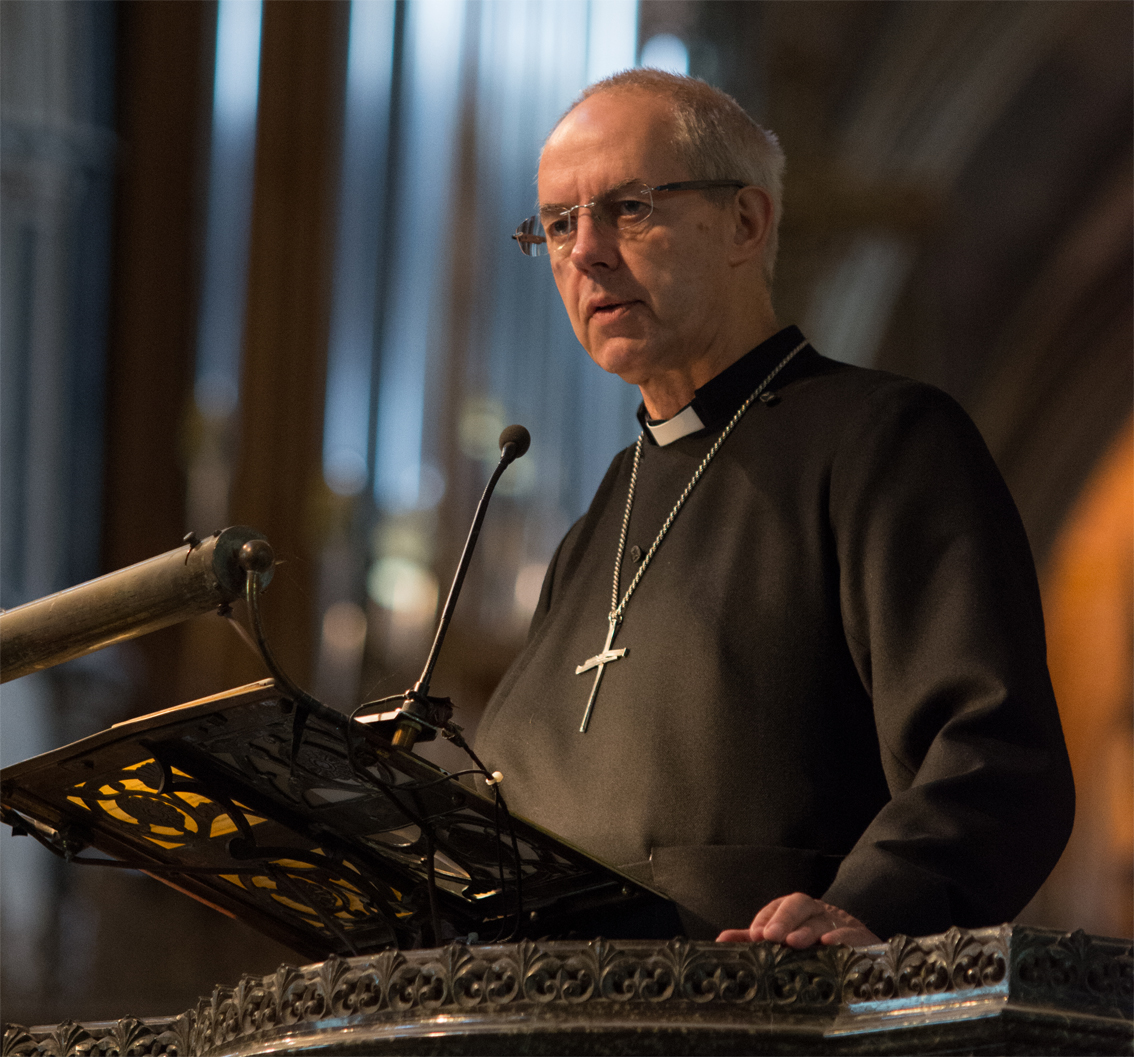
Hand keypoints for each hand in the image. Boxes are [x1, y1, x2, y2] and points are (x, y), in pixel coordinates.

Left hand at [716, 892, 879, 947]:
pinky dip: (840, 937)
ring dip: (806, 929)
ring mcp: (839, 923)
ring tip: (793, 943)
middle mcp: (816, 912)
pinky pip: (851, 933)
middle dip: (783, 918)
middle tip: (770, 937)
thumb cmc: (814, 943)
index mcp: (796, 910)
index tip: (756, 934)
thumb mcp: (782, 940)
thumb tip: (721, 940)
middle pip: (799, 904)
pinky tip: (829, 944)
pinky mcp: (860, 938)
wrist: (860, 946)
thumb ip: (752, 940)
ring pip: (822, 918)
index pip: (778, 906)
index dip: (766, 918)